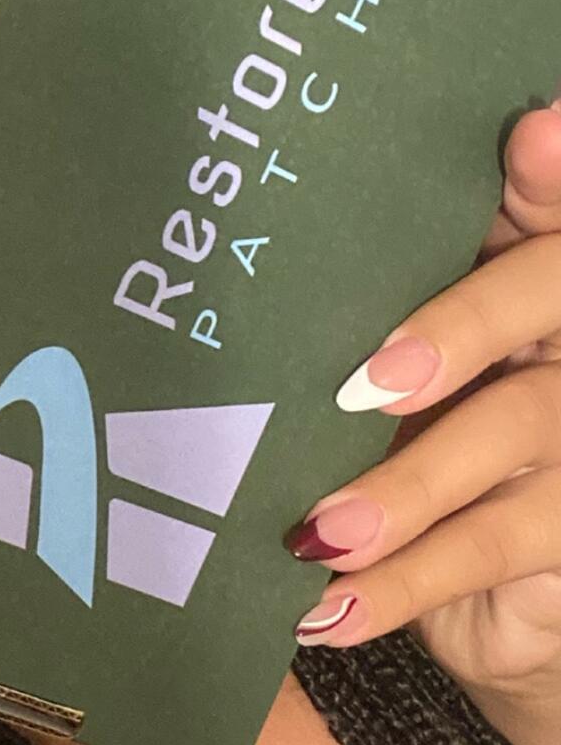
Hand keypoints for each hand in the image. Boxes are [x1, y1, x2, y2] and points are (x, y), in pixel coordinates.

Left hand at [283, 98, 560, 704]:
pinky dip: (405, 584)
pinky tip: (329, 611)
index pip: (547, 203)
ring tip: (317, 532)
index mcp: (525, 269)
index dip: (551, 172)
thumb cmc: (415, 444)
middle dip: (458, 331)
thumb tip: (218, 250)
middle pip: (545, 295)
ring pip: (521, 430)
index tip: (531, 133)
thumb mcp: (375, 365)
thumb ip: (342, 297)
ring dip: (407, 488)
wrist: (502, 600)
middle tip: (365, 382)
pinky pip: (499, 546)